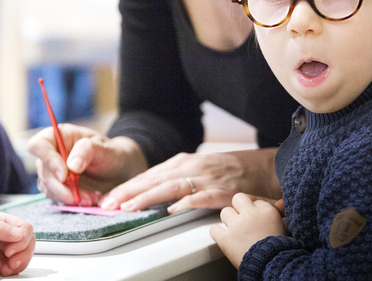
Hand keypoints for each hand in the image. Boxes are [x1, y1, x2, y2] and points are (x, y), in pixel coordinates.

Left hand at [0, 212, 34, 275]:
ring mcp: (0, 249)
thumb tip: (19, 232)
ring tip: (5, 267)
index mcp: (0, 221)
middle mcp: (2, 234)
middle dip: (23, 253)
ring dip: (18, 263)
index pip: (24, 228)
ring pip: (22, 255)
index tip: (9, 249)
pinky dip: (9, 270)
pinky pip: (12, 267)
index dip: (22, 240)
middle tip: (10, 261)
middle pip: (27, 242)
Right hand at [27, 124, 147, 205]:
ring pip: (48, 187)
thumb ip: (87, 151)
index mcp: (60, 136)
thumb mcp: (105, 149)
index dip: (48, 160)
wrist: (119, 172)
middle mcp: (52, 153)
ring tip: (91, 198)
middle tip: (77, 197)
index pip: (39, 145)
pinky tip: (89, 200)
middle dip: (59, 187)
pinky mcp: (58, 188)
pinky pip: (56, 197)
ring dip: (67, 197)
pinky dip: (71, 202)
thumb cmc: (111, 154)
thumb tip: (71, 165)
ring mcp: (53, 172)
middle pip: (43, 170)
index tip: (64, 175)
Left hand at [100, 148, 280, 213]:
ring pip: (170, 187)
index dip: (126, 187)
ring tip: (130, 207)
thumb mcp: (197, 169)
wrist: (263, 166)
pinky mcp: (221, 190)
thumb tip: (149, 191)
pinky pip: (201, 197)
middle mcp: (190, 166)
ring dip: (148, 197)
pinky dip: (186, 202)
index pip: (148, 175)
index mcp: (182, 162)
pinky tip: (172, 210)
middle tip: (108, 204)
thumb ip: (175, 177)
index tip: (108, 198)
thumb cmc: (230, 170)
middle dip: (128, 192)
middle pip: (153, 179)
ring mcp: (205, 177)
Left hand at [209, 193, 287, 268]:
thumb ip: (280, 213)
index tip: (256, 219)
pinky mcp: (226, 239)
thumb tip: (280, 202)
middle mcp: (250, 215)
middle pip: (238, 198)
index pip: (256, 201)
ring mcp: (237, 226)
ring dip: (228, 220)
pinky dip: (217, 233)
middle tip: (242, 218)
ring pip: (225, 212)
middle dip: (238, 206)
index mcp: (267, 211)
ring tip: (235, 230)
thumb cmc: (281, 250)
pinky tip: (223, 237)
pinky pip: (214, 229)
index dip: (255, 210)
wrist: (272, 265)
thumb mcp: (285, 228)